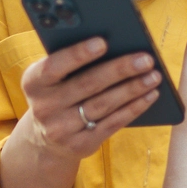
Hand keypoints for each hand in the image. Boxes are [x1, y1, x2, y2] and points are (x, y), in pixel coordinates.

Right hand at [19, 38, 163, 164]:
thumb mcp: (52, 78)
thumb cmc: (57, 92)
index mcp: (33, 82)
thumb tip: (115, 44)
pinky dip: (133, 108)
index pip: (53, 66)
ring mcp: (61, 129)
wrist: (44, 138)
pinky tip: (149, 96)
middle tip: (146, 59)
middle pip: (87, 85)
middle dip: (120, 70)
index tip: (103, 42)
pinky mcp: (80, 145)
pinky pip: (112, 124)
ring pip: (103, 105)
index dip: (78, 54)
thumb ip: (71, 62)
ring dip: (132, 90)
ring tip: (153, 76)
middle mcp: (44, 107)